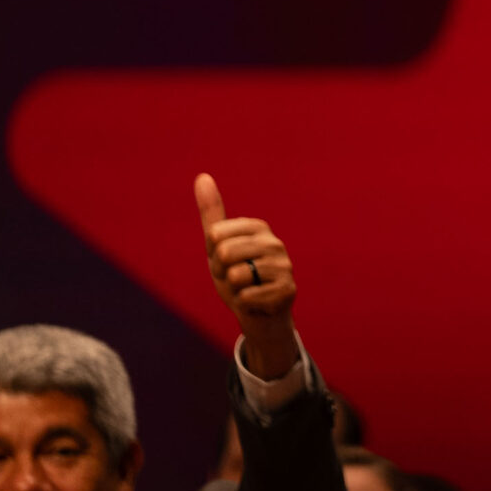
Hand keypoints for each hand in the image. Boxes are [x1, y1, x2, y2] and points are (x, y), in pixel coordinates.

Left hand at [197, 173, 298, 378]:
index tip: (226, 261)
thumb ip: (212, 212)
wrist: (259, 314)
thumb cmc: (237, 276)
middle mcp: (275, 243)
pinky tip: (257, 302)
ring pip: (236, 276)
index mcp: (258, 227)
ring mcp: (284, 266)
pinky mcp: (288, 290)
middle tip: (236, 278)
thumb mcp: (219, 246)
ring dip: (234, 289)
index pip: (215, 234)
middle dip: (222, 272)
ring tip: (247, 289)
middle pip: (225, 253)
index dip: (213, 254)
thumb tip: (202, 177)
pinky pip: (247, 296)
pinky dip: (245, 304)